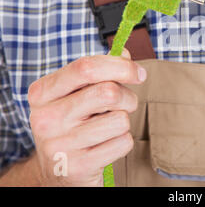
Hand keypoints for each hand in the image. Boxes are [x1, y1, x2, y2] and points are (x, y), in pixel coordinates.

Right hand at [28, 48, 144, 185]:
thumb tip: (125, 54)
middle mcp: (46, 118)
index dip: (121, 66)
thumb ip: (100, 72)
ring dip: (124, 122)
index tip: (139, 73)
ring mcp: (60, 145)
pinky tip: (106, 146)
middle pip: (108, 92)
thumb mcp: (76, 95)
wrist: (57, 172)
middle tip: (124, 105)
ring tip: (109, 128)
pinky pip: (123, 142)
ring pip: (120, 119)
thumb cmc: (73, 126)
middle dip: (127, 97)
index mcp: (43, 92)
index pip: (86, 67)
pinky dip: (123, 142)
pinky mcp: (78, 167)